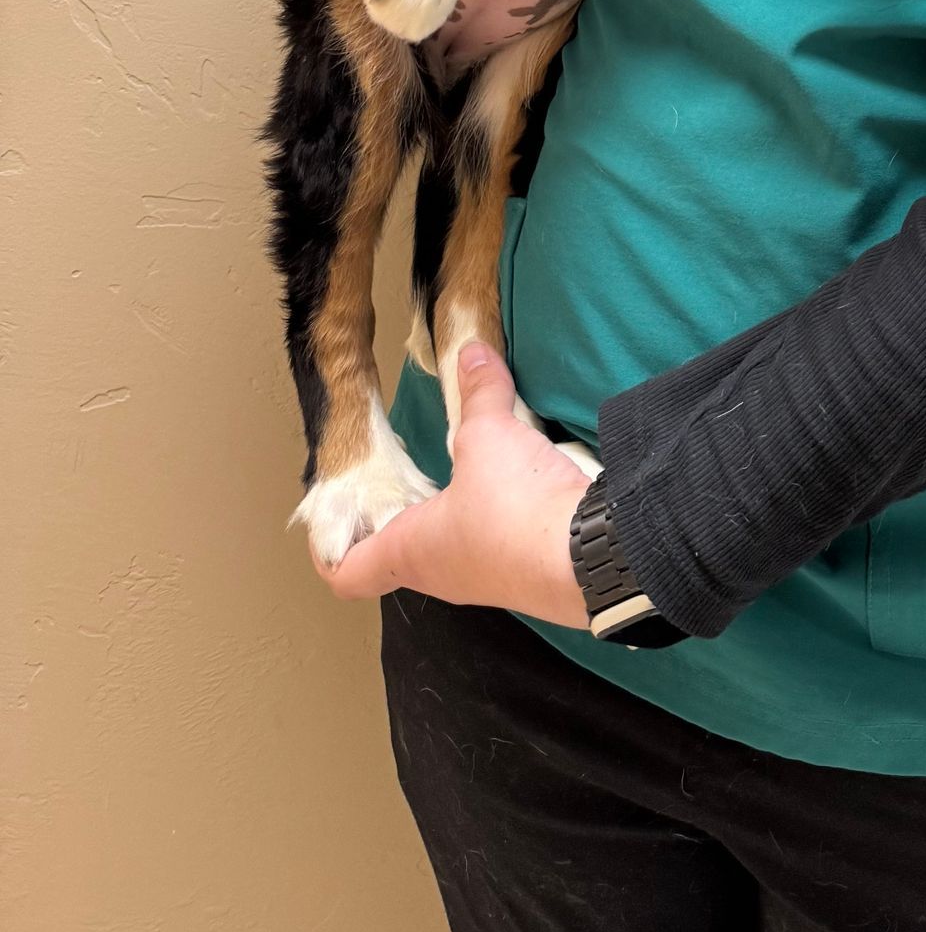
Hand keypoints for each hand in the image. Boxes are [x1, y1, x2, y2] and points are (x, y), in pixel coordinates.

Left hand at [319, 345, 592, 625]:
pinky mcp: (527, 570)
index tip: (330, 521)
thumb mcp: (488, 436)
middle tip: (399, 476)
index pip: (346, 572)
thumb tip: (472, 353)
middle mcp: (440, 573)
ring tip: (459, 468)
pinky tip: (514, 479)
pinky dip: (495, 513)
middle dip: (396, 517)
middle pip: (399, 557)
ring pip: (450, 549)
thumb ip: (478, 394)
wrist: (590, 555)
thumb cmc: (510, 508)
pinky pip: (496, 542)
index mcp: (408, 551)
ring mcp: (485, 578)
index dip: (329, 548)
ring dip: (450, 513)